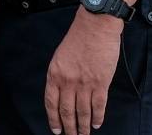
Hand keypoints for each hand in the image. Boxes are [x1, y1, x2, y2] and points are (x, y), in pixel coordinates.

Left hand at [44, 8, 122, 134]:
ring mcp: (84, 83)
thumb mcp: (60, 57)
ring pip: (82, 111)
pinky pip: (98, 105)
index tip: (56, 129)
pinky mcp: (100, 83)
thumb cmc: (78, 39)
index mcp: (54, 73)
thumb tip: (62, 93)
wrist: (95, 27)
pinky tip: (96, 124)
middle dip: (68, 127)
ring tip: (83, 134)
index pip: (51, 102)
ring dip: (83, 126)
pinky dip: (97, 117)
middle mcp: (67, 81)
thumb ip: (59, 75)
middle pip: (66, 111)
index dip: (53, 119)